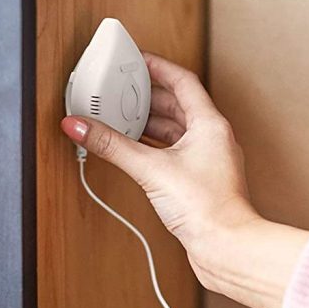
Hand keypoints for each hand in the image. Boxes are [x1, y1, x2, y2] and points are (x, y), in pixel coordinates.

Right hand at [61, 53, 258, 290]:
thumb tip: (81, 126)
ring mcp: (208, 160)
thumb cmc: (207, 208)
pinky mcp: (199, 182)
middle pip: (177, 105)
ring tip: (120, 119)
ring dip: (148, 124)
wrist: (227, 247)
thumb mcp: (151, 170)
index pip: (183, 81)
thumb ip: (112, 146)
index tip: (136, 60)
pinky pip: (173, 152)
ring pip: (174, 130)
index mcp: (210, 124)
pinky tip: (133, 151)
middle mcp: (212, 138)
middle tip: (120, 90)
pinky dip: (152, 147)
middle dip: (147, 96)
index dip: (158, 67)